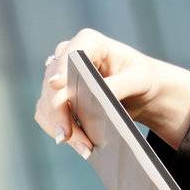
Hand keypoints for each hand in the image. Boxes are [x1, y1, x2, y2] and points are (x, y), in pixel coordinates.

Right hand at [33, 27, 189, 156]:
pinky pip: (47, 116)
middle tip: (67, 136)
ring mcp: (58, 77)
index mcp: (90, 42)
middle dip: (60, 112)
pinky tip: (79, 145)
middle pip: (53, 84)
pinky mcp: (55, 97)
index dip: (62, 69)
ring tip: (84, 148)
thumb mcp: (139, 79)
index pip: (71, 54)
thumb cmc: (142, 78)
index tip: (57, 85)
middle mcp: (68, 55)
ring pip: (47, 104)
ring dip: (60, 127)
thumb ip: (119, 84)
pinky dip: (60, 131)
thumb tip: (99, 94)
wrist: (139, 93)